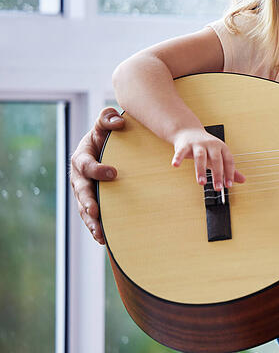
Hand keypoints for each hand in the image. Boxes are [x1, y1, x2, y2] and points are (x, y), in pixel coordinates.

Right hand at [70, 107, 124, 244]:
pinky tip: (104, 239)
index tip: (114, 173)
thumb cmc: (107, 134)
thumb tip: (117, 121)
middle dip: (88, 201)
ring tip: (100, 233)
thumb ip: (108, 119)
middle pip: (81, 191)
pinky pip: (92, 217)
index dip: (98, 169)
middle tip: (96, 210)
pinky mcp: (92, 202)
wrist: (108, 147)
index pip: (86, 165)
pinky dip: (97, 227)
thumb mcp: (106, 123)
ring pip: (84, 208)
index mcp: (81, 158)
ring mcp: (85, 191)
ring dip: (92, 221)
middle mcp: (79, 177)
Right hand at [171, 128, 244, 190]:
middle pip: (216, 160)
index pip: (228, 161)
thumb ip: (230, 169)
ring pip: (200, 157)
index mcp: (222, 148)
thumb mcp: (219, 157)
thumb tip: (243, 180)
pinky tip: (176, 165)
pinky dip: (178, 158)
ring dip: (200, 170)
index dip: (230, 173)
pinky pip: (181, 152)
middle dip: (218, 174)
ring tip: (201, 183)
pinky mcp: (184, 145)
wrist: (189, 132)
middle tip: (218, 188)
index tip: (229, 185)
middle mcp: (211, 145)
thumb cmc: (206, 147)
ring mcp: (198, 144)